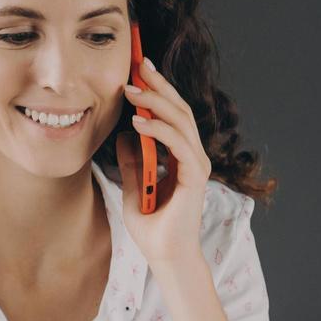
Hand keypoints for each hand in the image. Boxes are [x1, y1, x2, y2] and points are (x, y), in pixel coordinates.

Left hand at [115, 60, 210, 266]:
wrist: (165, 256)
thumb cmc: (153, 227)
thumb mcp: (134, 186)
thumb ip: (133, 160)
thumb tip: (125, 135)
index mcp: (181, 156)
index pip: (172, 114)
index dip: (157, 90)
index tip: (140, 69)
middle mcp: (192, 156)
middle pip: (179, 110)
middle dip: (158, 85)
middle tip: (138, 64)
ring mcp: (196, 165)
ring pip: (180, 121)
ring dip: (154, 102)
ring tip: (131, 90)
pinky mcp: (195, 176)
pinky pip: (178, 144)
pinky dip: (158, 130)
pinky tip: (139, 122)